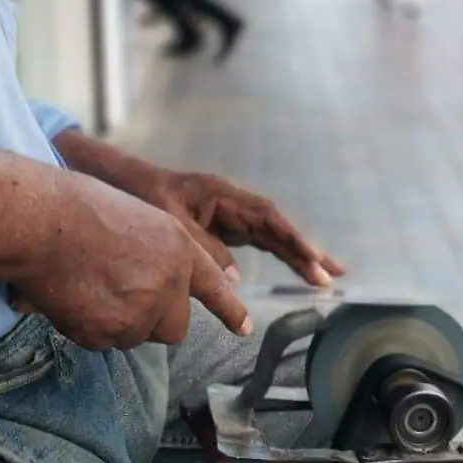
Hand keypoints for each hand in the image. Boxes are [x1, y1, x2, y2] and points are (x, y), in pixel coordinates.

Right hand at [9, 169, 248, 349]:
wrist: (44, 223)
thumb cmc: (78, 209)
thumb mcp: (136, 219)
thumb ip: (156, 255)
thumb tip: (155, 286)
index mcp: (178, 246)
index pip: (212, 284)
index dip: (229, 309)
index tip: (244, 328)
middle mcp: (170, 283)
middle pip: (175, 326)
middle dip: (154, 320)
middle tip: (122, 297)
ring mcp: (142, 311)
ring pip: (137, 336)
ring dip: (118, 322)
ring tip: (89, 286)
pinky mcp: (112, 332)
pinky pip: (105, 342)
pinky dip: (91, 328)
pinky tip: (74, 298)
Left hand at [143, 169, 345, 288]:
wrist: (130, 185)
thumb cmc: (148, 197)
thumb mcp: (172, 223)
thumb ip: (203, 246)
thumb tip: (235, 275)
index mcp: (223, 195)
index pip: (265, 217)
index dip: (291, 237)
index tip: (312, 257)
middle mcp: (234, 205)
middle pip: (277, 228)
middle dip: (305, 251)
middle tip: (332, 276)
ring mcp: (232, 216)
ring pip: (272, 237)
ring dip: (298, 255)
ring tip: (325, 277)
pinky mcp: (227, 228)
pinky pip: (259, 242)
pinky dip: (278, 255)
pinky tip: (296, 270)